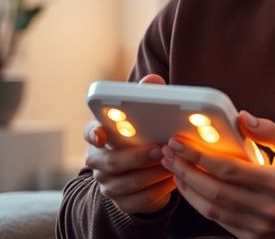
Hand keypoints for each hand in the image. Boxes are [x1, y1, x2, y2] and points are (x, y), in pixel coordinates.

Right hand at [84, 74, 174, 214]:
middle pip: (113, 162)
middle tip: (161, 149)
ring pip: (129, 182)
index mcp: (101, 137)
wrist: (146, 175)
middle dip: (139, 156)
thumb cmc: (145, 138)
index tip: (101, 134)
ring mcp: (108, 184)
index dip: (93, 133)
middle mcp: (99, 161)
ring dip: (154, 173)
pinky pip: (141, 199)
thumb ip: (148, 96)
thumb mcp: (146, 118)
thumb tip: (153, 80)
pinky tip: (175, 179)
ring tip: (174, 163)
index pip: (90, 132)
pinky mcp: (122, 202)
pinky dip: (160, 190)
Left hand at [161, 110, 274, 238]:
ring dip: (187, 188)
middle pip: (213, 190)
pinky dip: (199, 204)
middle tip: (168, 153)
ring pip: (210, 209)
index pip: (229, 169)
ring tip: (174, 169)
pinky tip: (191, 188)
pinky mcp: (251, 238)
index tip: (180, 142)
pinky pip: (217, 221)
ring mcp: (258, 227)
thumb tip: (242, 118)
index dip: (199, 155)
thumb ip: (271, 131)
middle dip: (185, 170)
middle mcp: (267, 208)